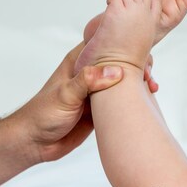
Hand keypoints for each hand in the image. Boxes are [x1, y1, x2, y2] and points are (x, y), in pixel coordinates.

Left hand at [20, 43, 157, 162]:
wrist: (36, 143)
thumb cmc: (42, 114)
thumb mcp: (64, 95)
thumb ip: (87, 81)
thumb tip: (115, 71)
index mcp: (79, 63)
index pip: (106, 43)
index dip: (124, 43)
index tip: (141, 49)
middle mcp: (89, 75)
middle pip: (118, 62)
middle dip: (136, 65)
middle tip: (149, 74)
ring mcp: (96, 93)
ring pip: (122, 83)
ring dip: (137, 84)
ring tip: (151, 88)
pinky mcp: (100, 112)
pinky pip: (119, 103)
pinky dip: (132, 101)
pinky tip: (144, 102)